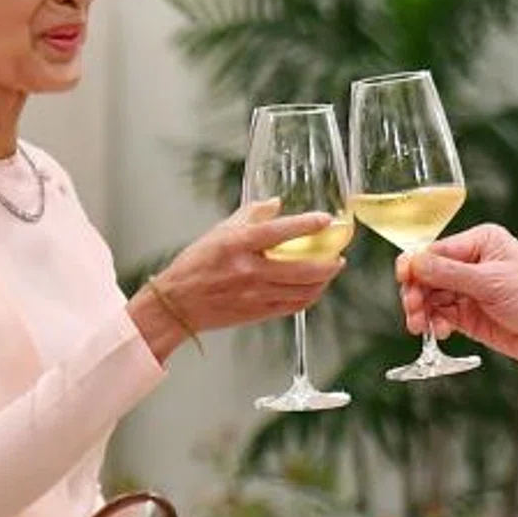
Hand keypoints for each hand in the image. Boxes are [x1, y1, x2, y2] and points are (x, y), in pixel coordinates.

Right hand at [132, 199, 345, 357]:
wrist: (178, 303)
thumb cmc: (196, 265)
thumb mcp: (220, 231)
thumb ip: (251, 215)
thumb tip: (276, 203)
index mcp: (238, 245)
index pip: (279, 231)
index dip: (306, 224)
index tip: (326, 219)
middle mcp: (249, 271)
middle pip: (302, 268)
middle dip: (328, 262)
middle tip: (339, 253)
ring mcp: (255, 295)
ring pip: (303, 290)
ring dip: (324, 280)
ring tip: (331, 269)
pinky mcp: (258, 313)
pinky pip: (294, 305)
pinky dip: (310, 295)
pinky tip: (314, 287)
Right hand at [396, 224, 517, 364]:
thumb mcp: (493, 282)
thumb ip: (450, 274)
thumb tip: (413, 261)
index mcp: (479, 243)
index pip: (434, 250)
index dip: (414, 266)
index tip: (405, 281)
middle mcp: (471, 264)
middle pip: (426, 275)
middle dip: (416, 292)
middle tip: (414, 312)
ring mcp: (470, 291)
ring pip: (431, 297)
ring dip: (422, 310)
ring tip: (421, 326)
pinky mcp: (471, 315)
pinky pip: (442, 316)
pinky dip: (434, 323)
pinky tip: (438, 331)